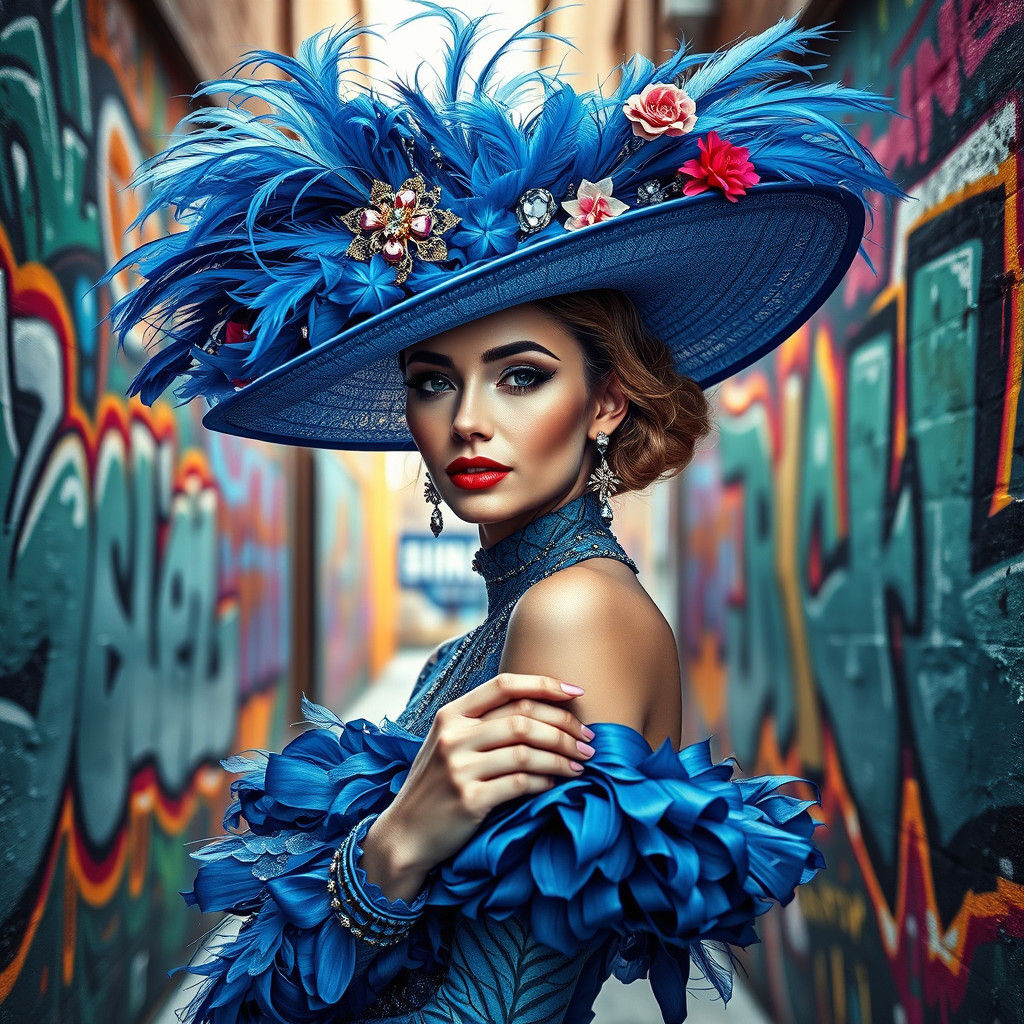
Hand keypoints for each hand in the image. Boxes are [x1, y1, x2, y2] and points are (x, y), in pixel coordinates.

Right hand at [381, 674, 596, 873]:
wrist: (404, 835)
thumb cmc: (435, 786)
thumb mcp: (449, 744)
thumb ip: (482, 723)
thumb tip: (541, 708)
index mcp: (451, 714)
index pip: (505, 685)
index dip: (545, 684)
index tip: (577, 693)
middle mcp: (453, 736)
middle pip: (523, 718)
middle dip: (564, 727)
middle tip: (588, 740)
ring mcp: (459, 768)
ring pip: (527, 751)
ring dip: (562, 757)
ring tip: (581, 763)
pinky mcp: (468, 799)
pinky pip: (520, 783)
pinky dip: (546, 782)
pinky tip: (558, 784)